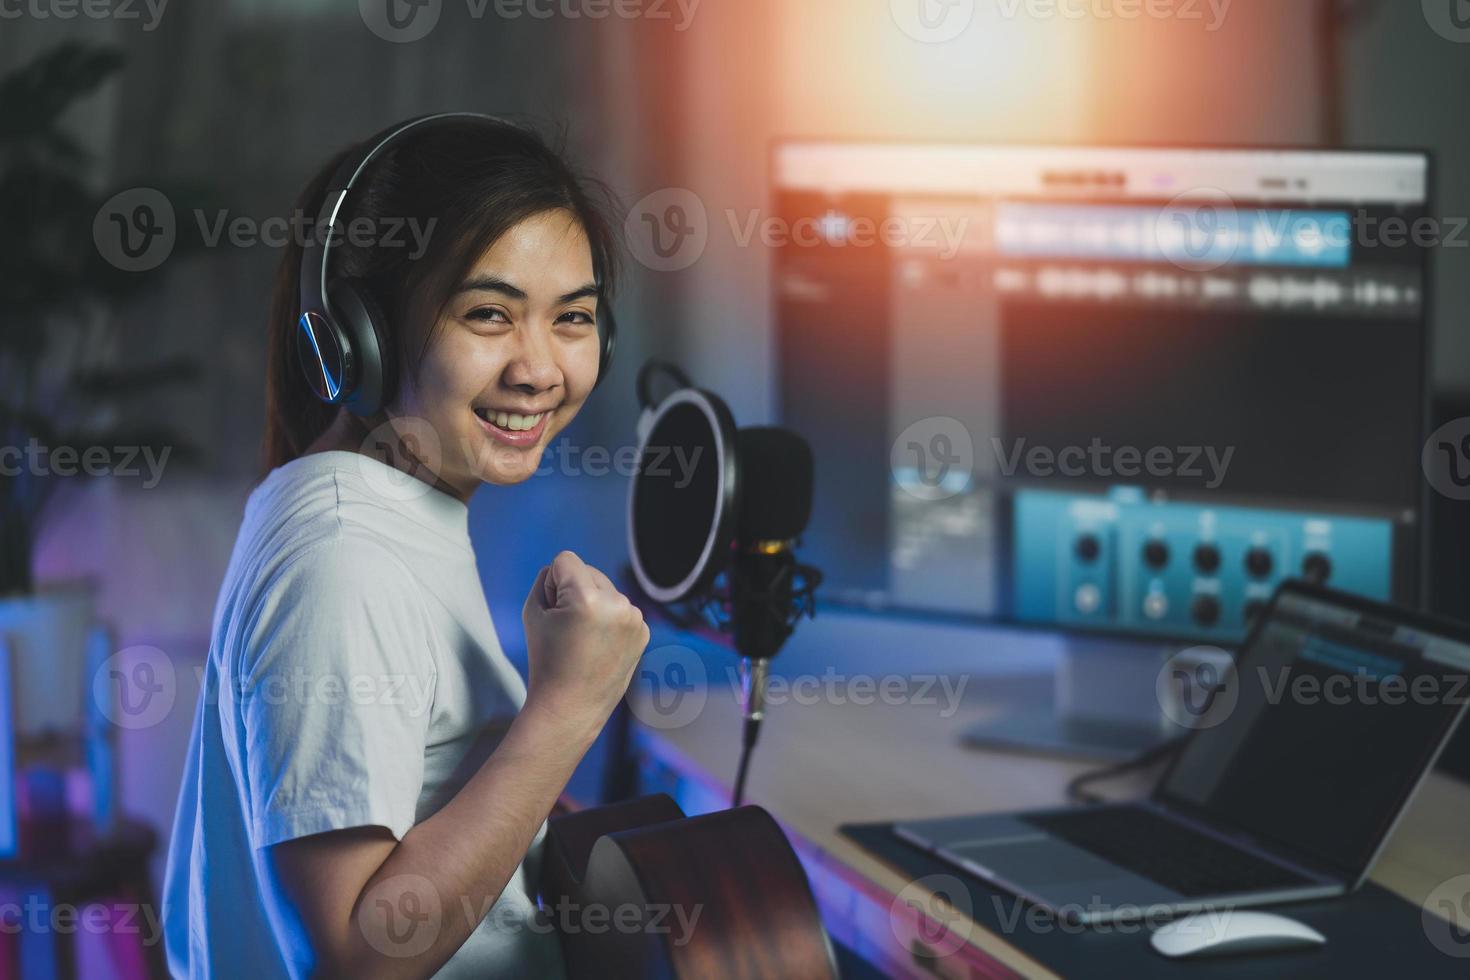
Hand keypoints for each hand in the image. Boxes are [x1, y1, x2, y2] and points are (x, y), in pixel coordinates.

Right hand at [521, 550, 649, 736]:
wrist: (571, 707)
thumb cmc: (546, 660)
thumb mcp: (533, 611)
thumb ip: (546, 579)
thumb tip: (566, 569)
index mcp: (588, 599)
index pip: (566, 559)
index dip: (551, 583)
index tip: (553, 612)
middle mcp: (617, 604)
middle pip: (588, 571)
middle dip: (574, 591)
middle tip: (566, 629)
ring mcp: (635, 618)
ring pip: (605, 589)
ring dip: (593, 604)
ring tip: (582, 639)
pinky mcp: (643, 630)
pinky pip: (620, 608)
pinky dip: (609, 620)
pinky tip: (599, 645)